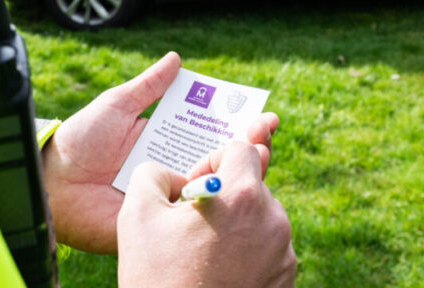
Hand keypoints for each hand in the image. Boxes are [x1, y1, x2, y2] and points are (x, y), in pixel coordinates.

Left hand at [41, 52, 279, 252]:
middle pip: (219, 159)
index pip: (209, 132)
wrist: (53, 183)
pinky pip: (192, 213)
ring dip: (239, 171)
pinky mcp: (161, 221)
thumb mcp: (116, 105)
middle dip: (248, 147)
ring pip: (213, 185)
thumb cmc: (78, 142)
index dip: (237, 125)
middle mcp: (171, 169)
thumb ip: (148, 86)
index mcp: (163, 141)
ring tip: (261, 154)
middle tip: (267, 134)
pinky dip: (215, 200)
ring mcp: (168, 196)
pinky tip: (233, 186)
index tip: (262, 116)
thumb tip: (176, 58)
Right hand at [117, 141, 296, 287]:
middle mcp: (274, 220)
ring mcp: (284, 252)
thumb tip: (171, 174)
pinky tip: (218, 271)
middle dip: (225, 195)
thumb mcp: (136, 216)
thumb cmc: (158, 278)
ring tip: (203, 252)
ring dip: (236, 223)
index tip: (193, 188)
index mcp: (243, 196)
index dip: (213, 160)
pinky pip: (268, 248)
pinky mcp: (286, 279)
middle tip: (194, 223)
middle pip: (253, 184)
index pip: (242, 149)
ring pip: (261, 217)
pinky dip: (247, 252)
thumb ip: (152, 174)